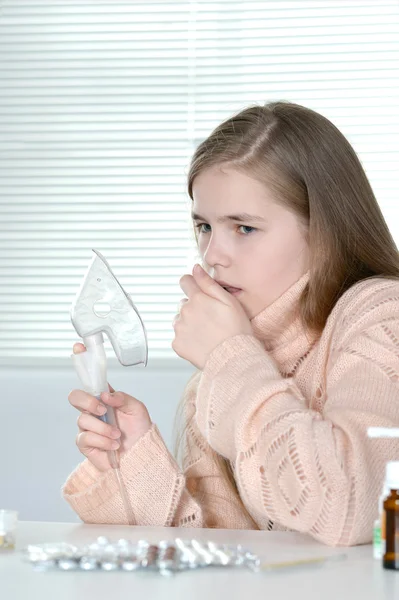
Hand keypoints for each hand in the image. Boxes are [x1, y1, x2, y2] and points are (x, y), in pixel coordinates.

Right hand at [68, 343, 151, 471]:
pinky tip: (113, 446)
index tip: (79, 347)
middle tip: (103, 410)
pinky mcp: (85, 443)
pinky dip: (102, 441)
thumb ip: (122, 398)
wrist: (141, 455)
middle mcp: (93, 409)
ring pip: (82, 420)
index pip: (90, 377)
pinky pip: (85, 438)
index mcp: (105, 397)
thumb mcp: (137, 408)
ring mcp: (88, 426)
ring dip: (104, 428)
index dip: (82, 360)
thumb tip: (105, 395)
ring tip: (118, 436)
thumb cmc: (140, 430)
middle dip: (87, 401)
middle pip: (75, 396)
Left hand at [172, 264, 252, 368]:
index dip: (192, 284)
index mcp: (197, 298)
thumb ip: (209, 283)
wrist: (233, 358)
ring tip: (207, 332)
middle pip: (184, 303)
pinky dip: (188, 338)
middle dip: (194, 307)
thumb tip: (195, 268)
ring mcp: (179, 328)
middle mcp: (184, 311)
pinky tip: (202, 342)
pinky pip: (180, 337)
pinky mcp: (177, 344)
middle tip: (211, 319)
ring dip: (189, 323)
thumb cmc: (236, 329)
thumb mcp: (229, 301)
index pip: (185, 281)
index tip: (198, 291)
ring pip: (181, 319)